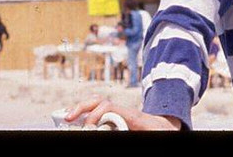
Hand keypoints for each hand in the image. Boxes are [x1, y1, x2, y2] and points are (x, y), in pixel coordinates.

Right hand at [64, 95, 181, 130]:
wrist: (166, 126)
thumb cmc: (161, 131)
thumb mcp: (157, 132)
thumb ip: (147, 131)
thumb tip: (133, 129)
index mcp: (131, 114)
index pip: (108, 106)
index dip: (96, 113)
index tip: (89, 126)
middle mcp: (121, 111)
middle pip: (98, 101)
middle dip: (82, 107)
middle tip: (69, 117)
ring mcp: (117, 114)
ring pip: (95, 104)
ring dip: (80, 108)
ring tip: (65, 117)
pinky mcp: (114, 119)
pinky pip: (96, 112)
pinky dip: (84, 114)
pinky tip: (73, 120)